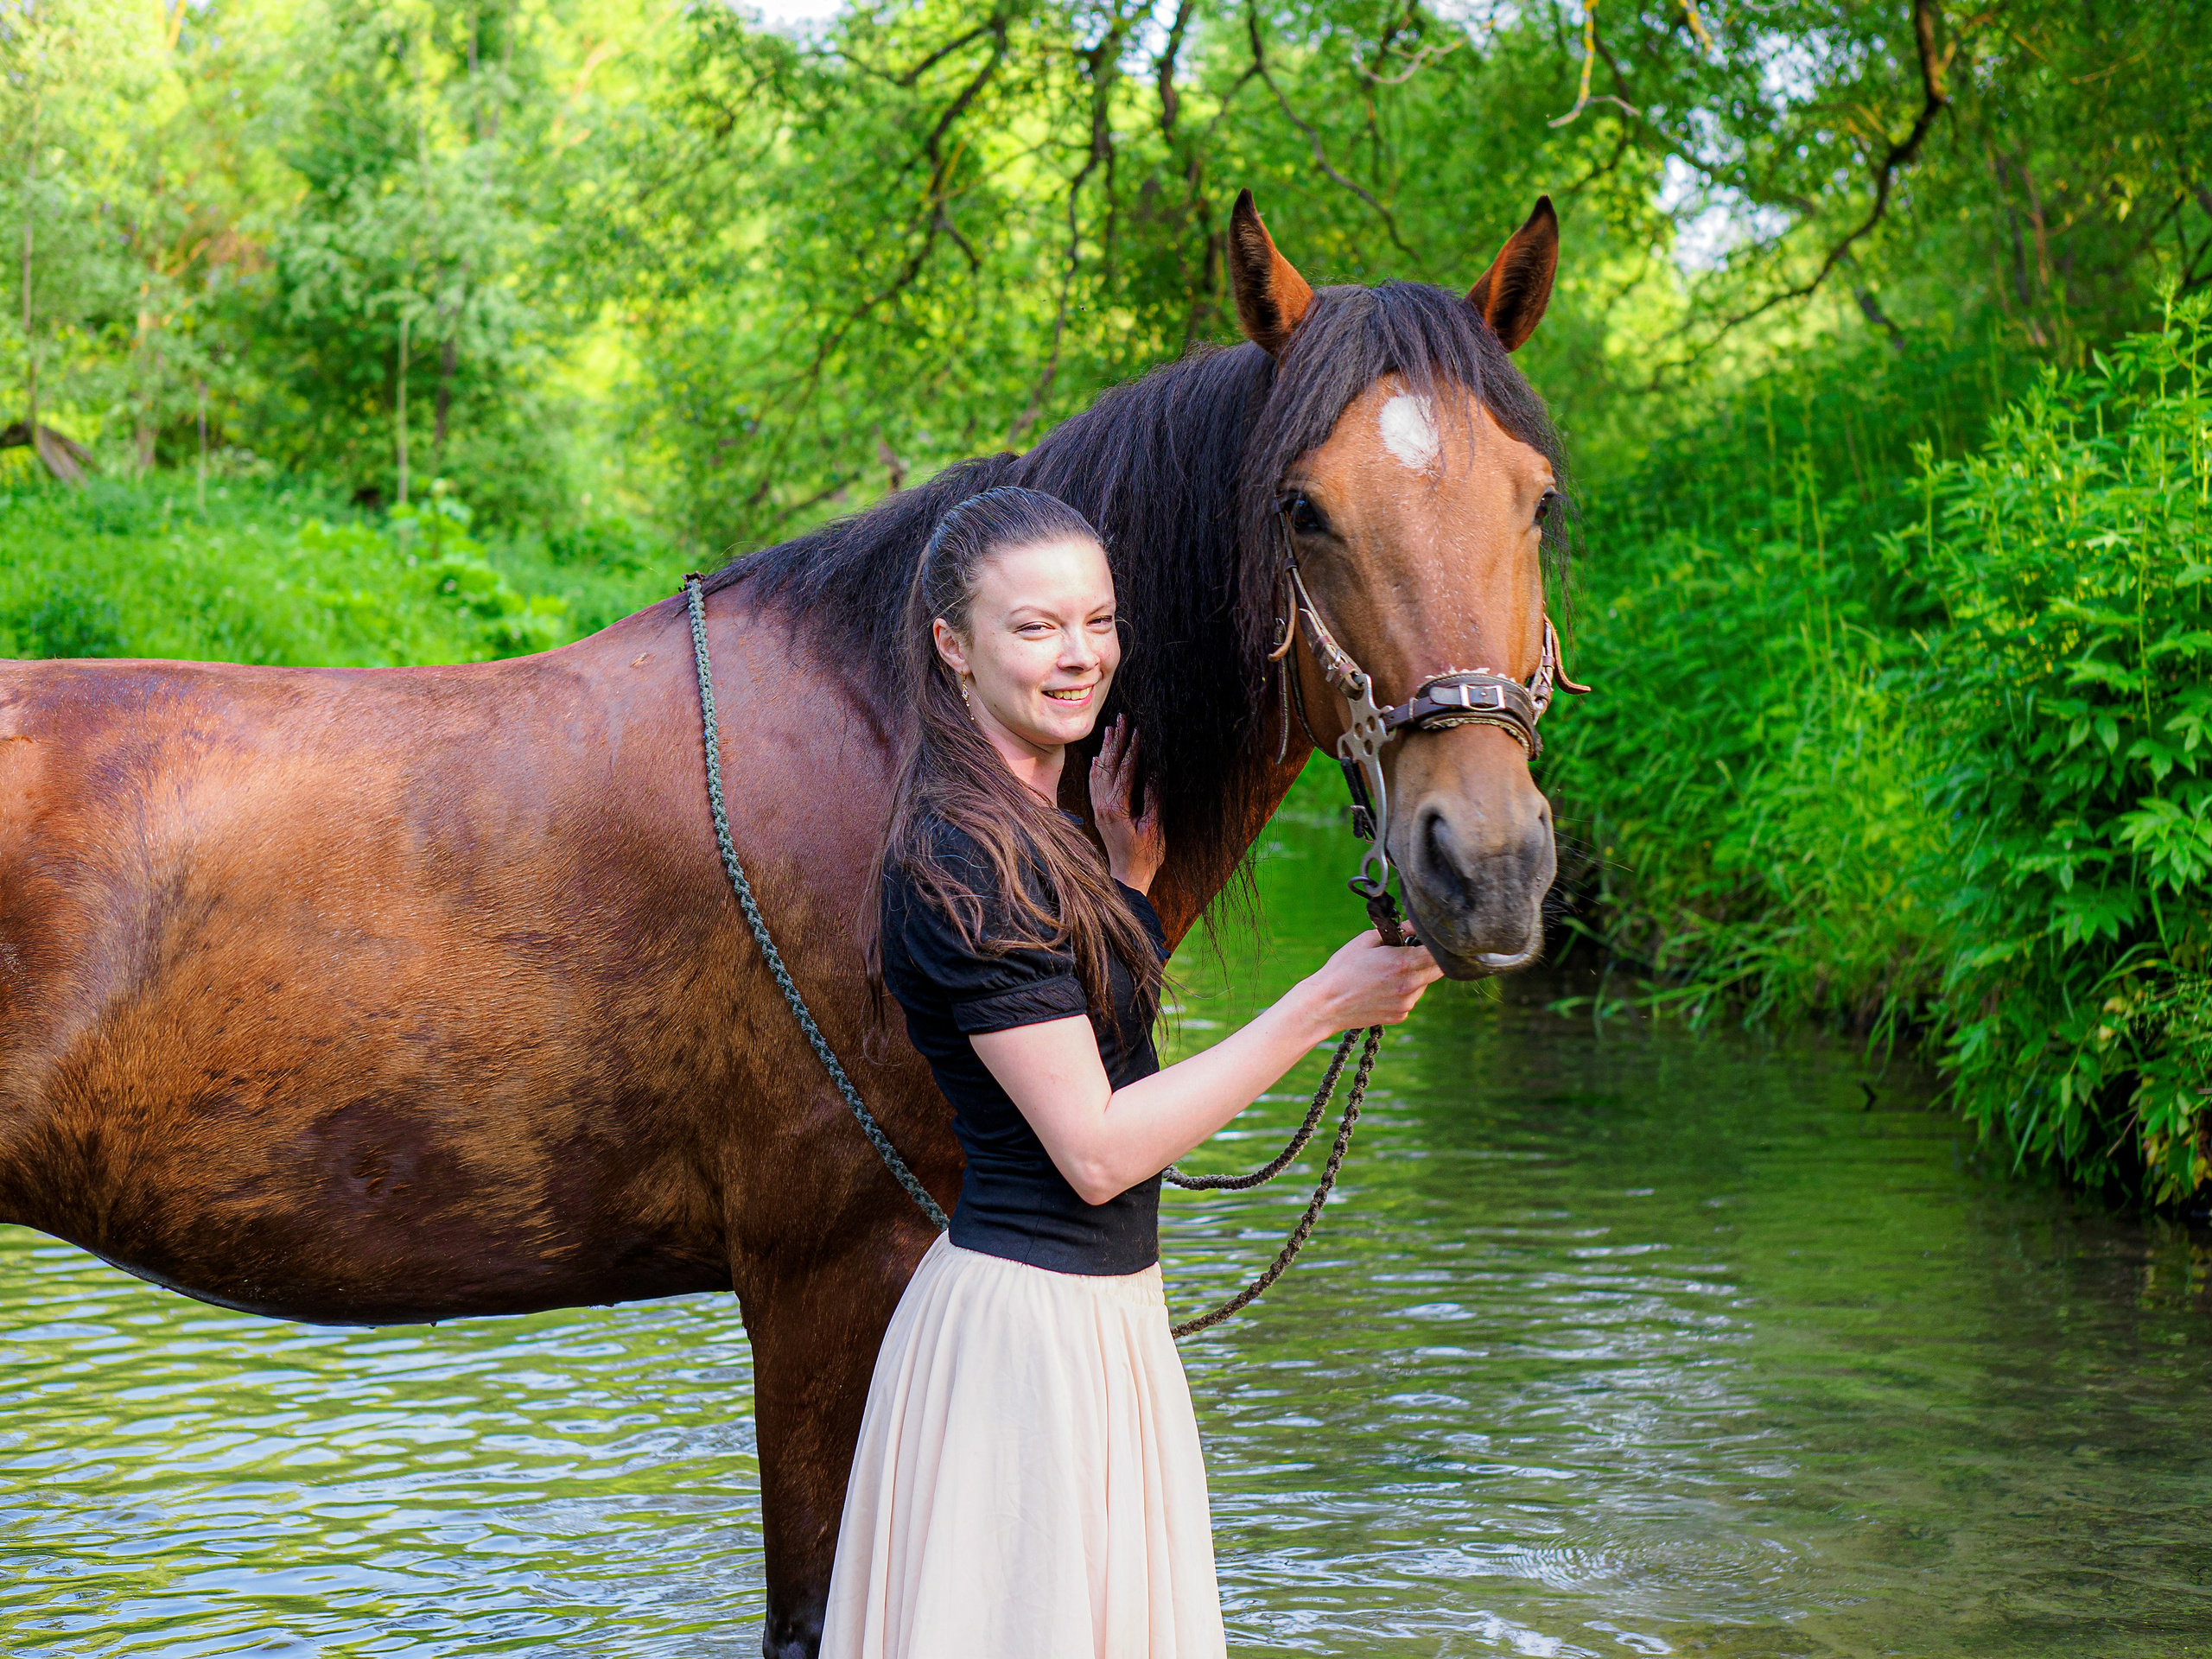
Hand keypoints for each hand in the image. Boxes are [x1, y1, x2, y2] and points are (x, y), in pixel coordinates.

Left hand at [1089, 715, 1163, 893]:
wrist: (1128, 877)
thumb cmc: (1145, 856)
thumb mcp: (1154, 827)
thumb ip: (1152, 799)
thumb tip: (1153, 772)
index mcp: (1117, 807)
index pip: (1126, 770)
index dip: (1133, 748)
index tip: (1139, 730)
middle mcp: (1103, 805)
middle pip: (1109, 765)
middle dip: (1117, 740)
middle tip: (1122, 718)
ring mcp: (1098, 808)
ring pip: (1099, 772)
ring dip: (1106, 749)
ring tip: (1110, 728)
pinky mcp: (1099, 812)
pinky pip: (1094, 784)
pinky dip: (1097, 767)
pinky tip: (1098, 757)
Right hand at [1295, 930, 1444, 1030]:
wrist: (1327, 1004)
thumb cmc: (1343, 969)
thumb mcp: (1367, 940)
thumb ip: (1398, 931)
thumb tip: (1416, 925)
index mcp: (1403, 964)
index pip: (1438, 953)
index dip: (1435, 944)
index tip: (1425, 939)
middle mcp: (1409, 986)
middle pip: (1438, 970)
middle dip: (1429, 959)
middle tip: (1410, 951)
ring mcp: (1406, 1004)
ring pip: (1424, 984)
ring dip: (1416, 975)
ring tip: (1389, 972)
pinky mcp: (1400, 1015)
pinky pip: (1411, 998)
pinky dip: (1404, 991)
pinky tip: (1383, 987)